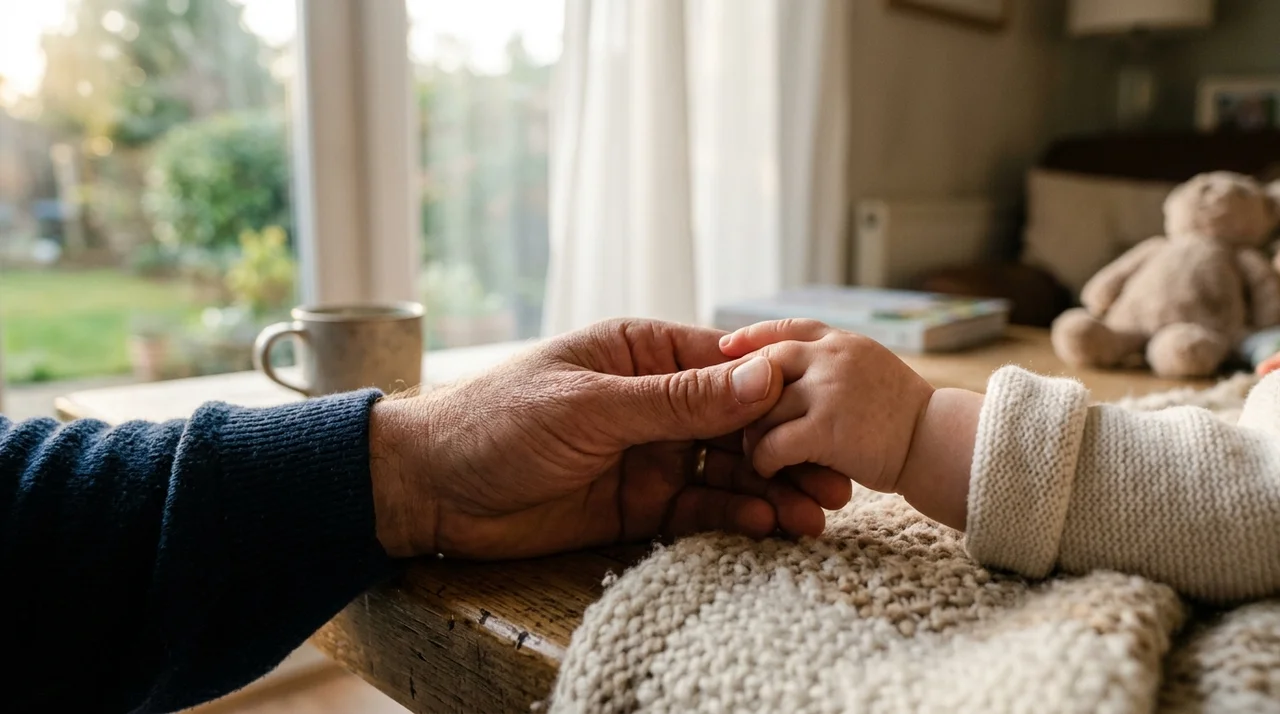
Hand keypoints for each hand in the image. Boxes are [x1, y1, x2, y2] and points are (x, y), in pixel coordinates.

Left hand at [368, 319, 853, 559]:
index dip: (779, 395)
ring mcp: (648, 454)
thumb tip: (763, 374)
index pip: (726, 368)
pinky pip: (697, 507)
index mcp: (641, 355)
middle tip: (835, 483)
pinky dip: (731, 516)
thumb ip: (678, 399)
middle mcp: (653, 402)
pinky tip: (763, 525)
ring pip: (725, 470)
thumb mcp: (590, 406)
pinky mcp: (637, 503)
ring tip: (811, 517)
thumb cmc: (497, 421)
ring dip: (769, 492)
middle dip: (786, 451)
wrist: (430, 488)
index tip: (824, 419)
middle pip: (737, 425)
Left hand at [719, 319, 934, 493]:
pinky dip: (764, 461)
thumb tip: (787, 367)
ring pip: (761, 410)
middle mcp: (832, 357)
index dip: (753, 338)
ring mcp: (828, 390)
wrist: (942, 445)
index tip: (727, 348)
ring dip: (754, 436)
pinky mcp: (826, 430)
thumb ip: (832, 366)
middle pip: (764, 368)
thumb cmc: (906, 420)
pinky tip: (771, 470)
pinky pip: (773, 444)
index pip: (788, 330)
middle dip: (743, 395)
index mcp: (842, 342)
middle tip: (733, 420)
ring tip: (758, 453)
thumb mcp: (871, 372)